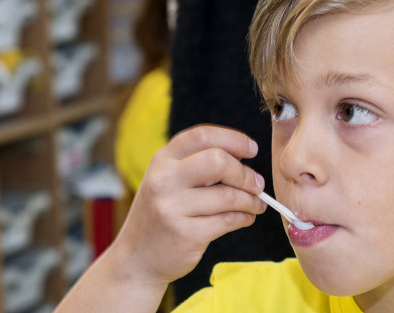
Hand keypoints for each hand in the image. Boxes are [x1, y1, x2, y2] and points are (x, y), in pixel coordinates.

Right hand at [115, 125, 267, 286]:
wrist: (136, 258)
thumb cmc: (161, 215)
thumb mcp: (168, 181)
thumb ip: (197, 165)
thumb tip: (244, 158)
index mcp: (162, 160)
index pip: (202, 135)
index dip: (233, 139)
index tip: (252, 150)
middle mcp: (164, 180)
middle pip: (218, 161)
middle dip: (245, 173)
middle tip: (257, 184)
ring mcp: (172, 208)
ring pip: (228, 195)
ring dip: (251, 200)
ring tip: (256, 204)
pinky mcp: (185, 234)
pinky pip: (228, 220)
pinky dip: (245, 218)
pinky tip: (246, 218)